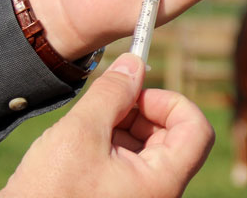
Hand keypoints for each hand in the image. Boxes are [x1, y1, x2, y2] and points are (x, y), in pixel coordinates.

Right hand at [0, 53, 214, 196]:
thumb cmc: (49, 192)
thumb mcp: (80, 132)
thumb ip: (112, 93)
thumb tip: (133, 63)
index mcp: (162, 182)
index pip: (197, 130)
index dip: (170, 102)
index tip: (137, 93)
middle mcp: (158, 193)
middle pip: (172, 136)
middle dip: (142, 111)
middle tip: (107, 103)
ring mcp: (140, 196)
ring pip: (149, 147)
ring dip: (123, 126)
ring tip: (88, 127)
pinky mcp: (120, 197)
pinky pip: (130, 163)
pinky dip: (112, 143)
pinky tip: (82, 143)